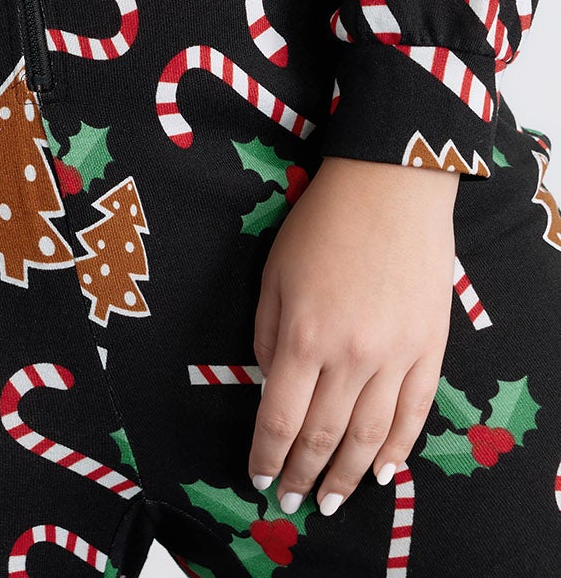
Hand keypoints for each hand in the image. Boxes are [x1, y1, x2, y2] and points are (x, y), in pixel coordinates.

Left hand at [249, 154, 457, 515]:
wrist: (389, 187)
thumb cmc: (322, 222)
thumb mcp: (274, 273)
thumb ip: (269, 336)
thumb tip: (273, 386)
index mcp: (304, 335)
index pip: (281, 417)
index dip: (268, 454)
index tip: (258, 478)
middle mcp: (351, 355)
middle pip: (325, 436)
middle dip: (303, 475)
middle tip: (290, 501)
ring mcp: (396, 356)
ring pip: (370, 436)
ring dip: (350, 477)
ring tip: (333, 502)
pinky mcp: (429, 349)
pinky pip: (413, 413)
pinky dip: (398, 448)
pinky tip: (384, 471)